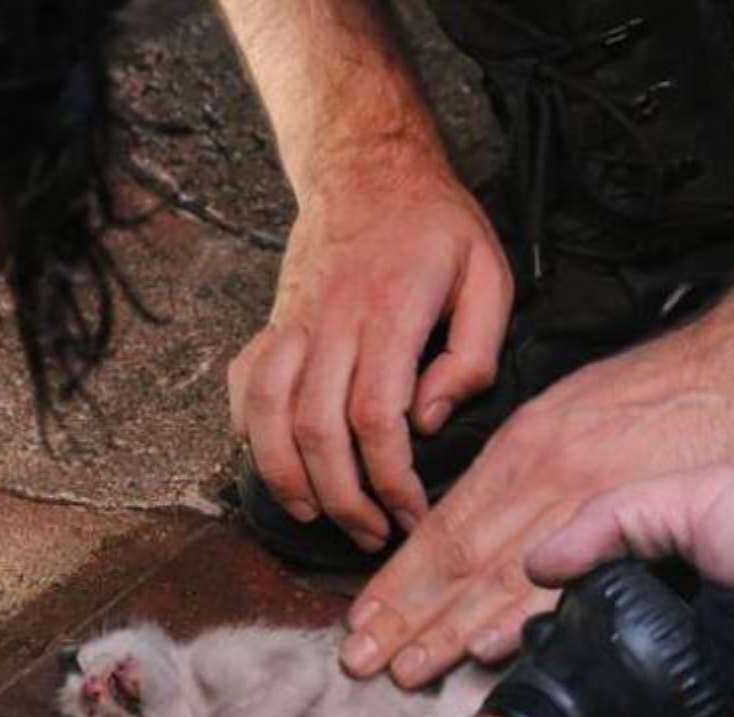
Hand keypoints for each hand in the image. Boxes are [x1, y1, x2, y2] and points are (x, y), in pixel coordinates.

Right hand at [228, 162, 512, 549]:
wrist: (366, 166)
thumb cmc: (434, 226)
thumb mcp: (488, 273)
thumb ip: (474, 351)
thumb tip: (430, 417)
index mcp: (390, 312)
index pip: (376, 416)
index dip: (391, 479)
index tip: (412, 513)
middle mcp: (331, 322)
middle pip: (317, 429)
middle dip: (343, 497)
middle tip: (373, 533)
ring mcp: (292, 323)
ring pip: (269, 415)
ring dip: (286, 477)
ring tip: (317, 515)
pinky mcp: (272, 323)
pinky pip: (245, 386)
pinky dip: (250, 432)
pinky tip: (275, 464)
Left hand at [338, 317, 733, 686]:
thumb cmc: (658, 386)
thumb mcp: (568, 408)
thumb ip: (524, 467)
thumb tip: (486, 518)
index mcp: (520, 450)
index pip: (443, 527)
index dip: (400, 579)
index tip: (363, 617)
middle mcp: (540, 476)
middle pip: (458, 558)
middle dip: (405, 616)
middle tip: (358, 660)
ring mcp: (586, 500)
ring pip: (501, 575)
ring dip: (448, 630)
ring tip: (404, 671)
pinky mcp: (637, 518)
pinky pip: (574, 578)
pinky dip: (527, 614)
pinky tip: (491, 647)